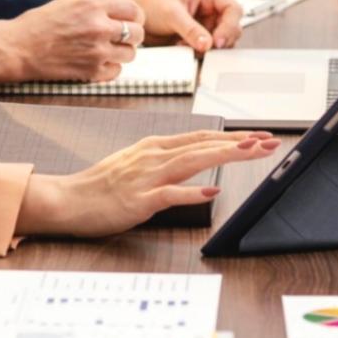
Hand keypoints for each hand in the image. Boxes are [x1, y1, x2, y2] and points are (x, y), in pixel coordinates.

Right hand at [0, 0, 144, 84]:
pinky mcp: (91, 72)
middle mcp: (99, 27)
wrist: (18, 48)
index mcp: (93, 6)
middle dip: (133, 35)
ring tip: (106, 50)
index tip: (131, 20)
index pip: (134, 9)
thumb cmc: (39, 24)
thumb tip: (119, 8)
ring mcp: (97, 51)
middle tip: (121, 37)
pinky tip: (96, 62)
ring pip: (130, 54)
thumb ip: (96, 5)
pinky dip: (110, 68)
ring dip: (121, 52)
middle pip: (138, 33)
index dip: (135, 16)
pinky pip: (116, 71)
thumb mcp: (69, 3)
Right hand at [16, 131, 281, 236]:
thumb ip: (163, 162)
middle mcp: (152, 156)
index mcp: (152, 147)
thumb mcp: (133, 165)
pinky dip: (192, 193)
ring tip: (252, 153)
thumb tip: (192, 164)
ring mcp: (146, 176)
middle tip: (269, 141)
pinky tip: (212, 192)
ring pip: (193, 162)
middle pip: (204, 145)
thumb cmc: (99, 187)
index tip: (258, 136)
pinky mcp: (138, 199)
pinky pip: (170, 194)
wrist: (67, 200)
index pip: (200, 138)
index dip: (231, 137)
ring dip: (225, 156)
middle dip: (240, 143)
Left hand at [124, 0, 243, 52]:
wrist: (137, 20)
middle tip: (205, 48)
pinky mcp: (201, 38)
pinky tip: (183, 47)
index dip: (229, 27)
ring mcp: (208, 24)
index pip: (233, 10)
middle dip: (219, 40)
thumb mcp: (172, 15)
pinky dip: (200, 53)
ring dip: (208, 48)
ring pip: (223, 42)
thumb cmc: (152, 6)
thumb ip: (191, 29)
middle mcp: (213, 8)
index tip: (218, 42)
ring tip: (185, 44)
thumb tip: (207, 44)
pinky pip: (210, 49)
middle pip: (232, 28)